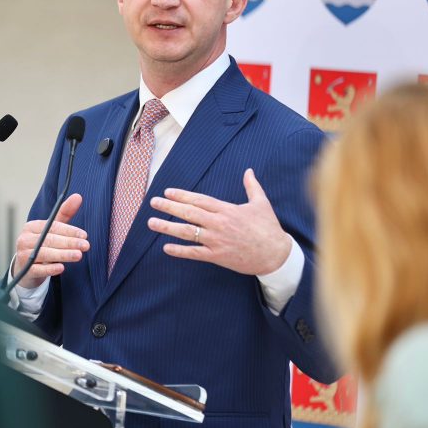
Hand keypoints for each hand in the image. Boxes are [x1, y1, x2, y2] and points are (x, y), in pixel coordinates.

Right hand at [14, 194, 88, 288]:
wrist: (25, 268)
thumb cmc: (42, 245)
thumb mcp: (52, 230)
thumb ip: (65, 214)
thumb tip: (78, 196)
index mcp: (32, 227)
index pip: (52, 227)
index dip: (69, 231)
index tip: (84, 235)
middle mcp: (25, 239)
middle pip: (49, 240)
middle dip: (69, 243)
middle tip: (86, 245)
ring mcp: (23, 254)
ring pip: (45, 253)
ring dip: (63, 255)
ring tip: (78, 255)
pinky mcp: (24, 269)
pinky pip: (38, 269)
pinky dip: (49, 269)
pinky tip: (61, 268)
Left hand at [146, 168, 291, 275]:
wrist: (276, 255)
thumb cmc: (269, 228)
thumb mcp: (261, 203)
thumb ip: (252, 186)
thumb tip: (249, 170)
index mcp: (227, 210)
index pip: (200, 200)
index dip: (182, 196)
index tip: (167, 192)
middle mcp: (219, 224)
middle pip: (189, 213)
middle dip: (169, 207)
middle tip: (153, 202)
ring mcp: (217, 241)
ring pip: (188, 232)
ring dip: (168, 227)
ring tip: (151, 222)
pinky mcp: (218, 256)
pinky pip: (195, 253)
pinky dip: (180, 251)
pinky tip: (165, 248)